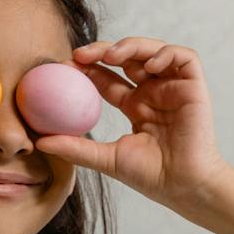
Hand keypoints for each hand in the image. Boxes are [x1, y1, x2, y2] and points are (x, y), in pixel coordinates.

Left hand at [34, 36, 228, 205]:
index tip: (66, 67)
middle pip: (127, 58)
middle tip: (80, 54)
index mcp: (135, 106)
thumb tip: (39, 142)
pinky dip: (165, 54)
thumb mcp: (106, 159)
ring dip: (130, 46)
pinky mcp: (194, 86)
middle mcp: (153, 93)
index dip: (88, 69)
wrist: (184, 187)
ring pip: (152, 51)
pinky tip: (148, 66)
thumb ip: (75, 148)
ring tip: (111, 55)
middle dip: (103, 50)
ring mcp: (173, 88)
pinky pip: (183, 57)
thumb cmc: (151, 177)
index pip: (108, 78)